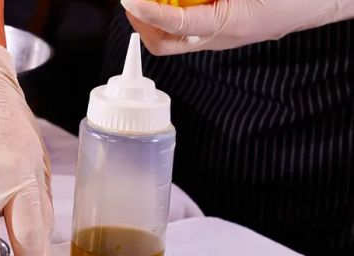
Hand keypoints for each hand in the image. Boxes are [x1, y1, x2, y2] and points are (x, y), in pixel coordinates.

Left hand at [122, 0, 353, 54]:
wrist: (323, 0)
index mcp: (226, 25)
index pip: (177, 25)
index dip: (149, 11)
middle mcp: (217, 36)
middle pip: (165, 42)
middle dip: (142, 20)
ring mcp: (218, 35)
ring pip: (171, 38)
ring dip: (153, 18)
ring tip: (145, 0)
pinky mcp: (219, 27)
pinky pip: (186, 28)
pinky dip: (170, 14)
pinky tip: (170, 0)